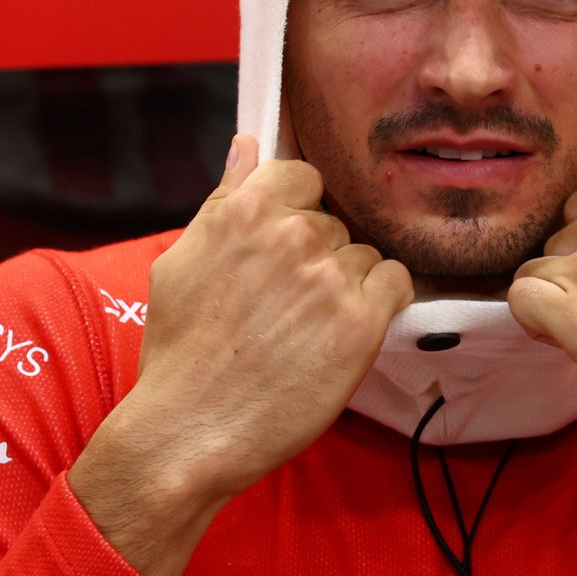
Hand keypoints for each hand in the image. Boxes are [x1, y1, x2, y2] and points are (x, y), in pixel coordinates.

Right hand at [69, 134, 411, 575]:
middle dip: (319, 257)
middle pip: (335, 223)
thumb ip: (224, 198)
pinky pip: (396, 283)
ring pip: (363, 255)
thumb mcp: (182, 261)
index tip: (285, 251)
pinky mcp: (361, 320)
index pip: (305, 177)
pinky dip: (381, 303)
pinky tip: (347, 330)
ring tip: (307, 328)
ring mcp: (330, 275)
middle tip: (286, 305)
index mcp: (246, 210)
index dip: (298, 215)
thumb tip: (247, 145)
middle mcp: (292, 233)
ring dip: (347, 285)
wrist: (188, 430)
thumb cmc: (180, 352)